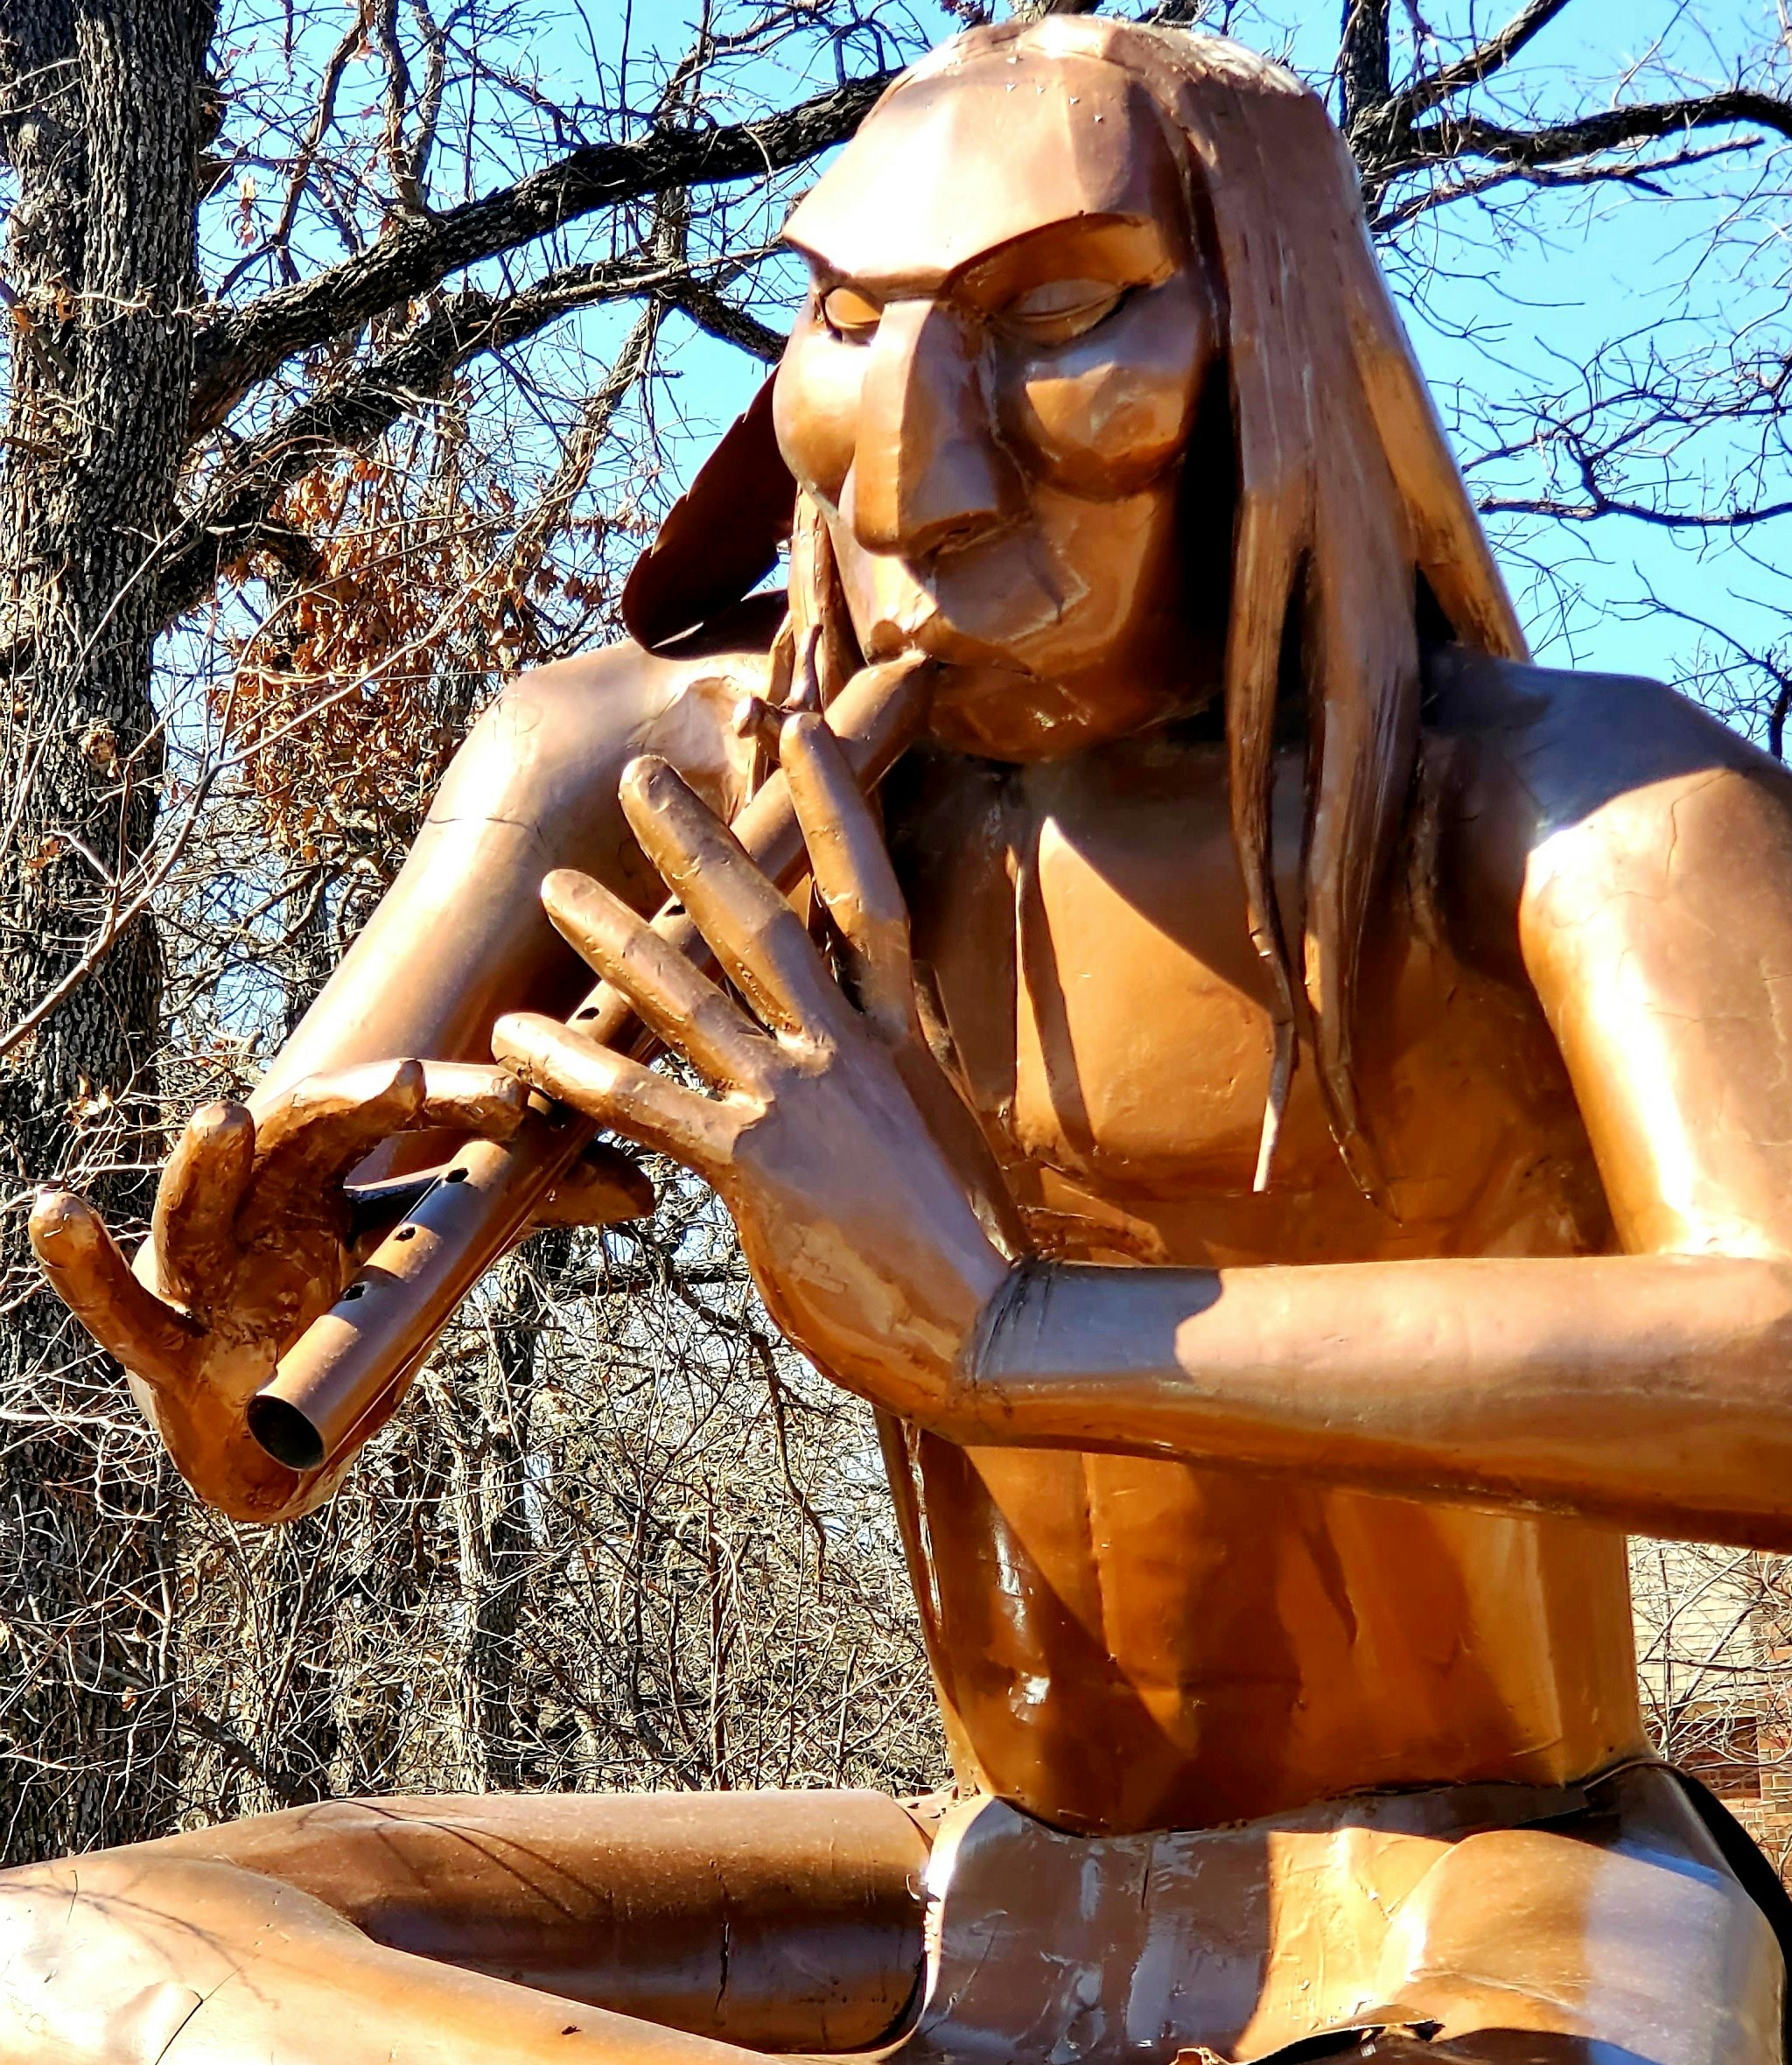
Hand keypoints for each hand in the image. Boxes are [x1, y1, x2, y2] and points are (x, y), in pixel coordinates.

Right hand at [29, 1059, 643, 1521]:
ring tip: (221, 1119)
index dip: (460, 1102)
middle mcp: (260, 1200)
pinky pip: (116, 1303)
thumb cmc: (337, 1314)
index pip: (400, 1114)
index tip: (529, 1102)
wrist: (264, 1430)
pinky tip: (51, 1213)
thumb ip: (516, 1212)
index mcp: (328, 1173)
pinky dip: (81, 1263)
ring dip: (208, 1166)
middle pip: (308, 1136)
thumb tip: (639, 1185)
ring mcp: (204, 1266)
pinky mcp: (161, 1342)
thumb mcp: (427, 1257)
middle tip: (413, 1084)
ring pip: (203, 1201)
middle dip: (355, 1109)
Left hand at [494, 712, 1021, 1425]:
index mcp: (902, 1045)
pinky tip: (519, 1041)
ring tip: (553, 888)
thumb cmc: (973, 1265)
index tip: (806, 737)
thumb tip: (860, 1098)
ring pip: (691, 994)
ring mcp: (804, 1101)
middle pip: (765, 918)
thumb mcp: (936, 1153)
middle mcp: (850, 1053)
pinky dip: (578, 1068)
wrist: (998, 1328)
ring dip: (615, 937)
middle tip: (640, 775)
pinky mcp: (760, 1163)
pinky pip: (649, 1102)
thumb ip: (886, 1105)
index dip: (838, 811)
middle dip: (699, 841)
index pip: (868, 900)